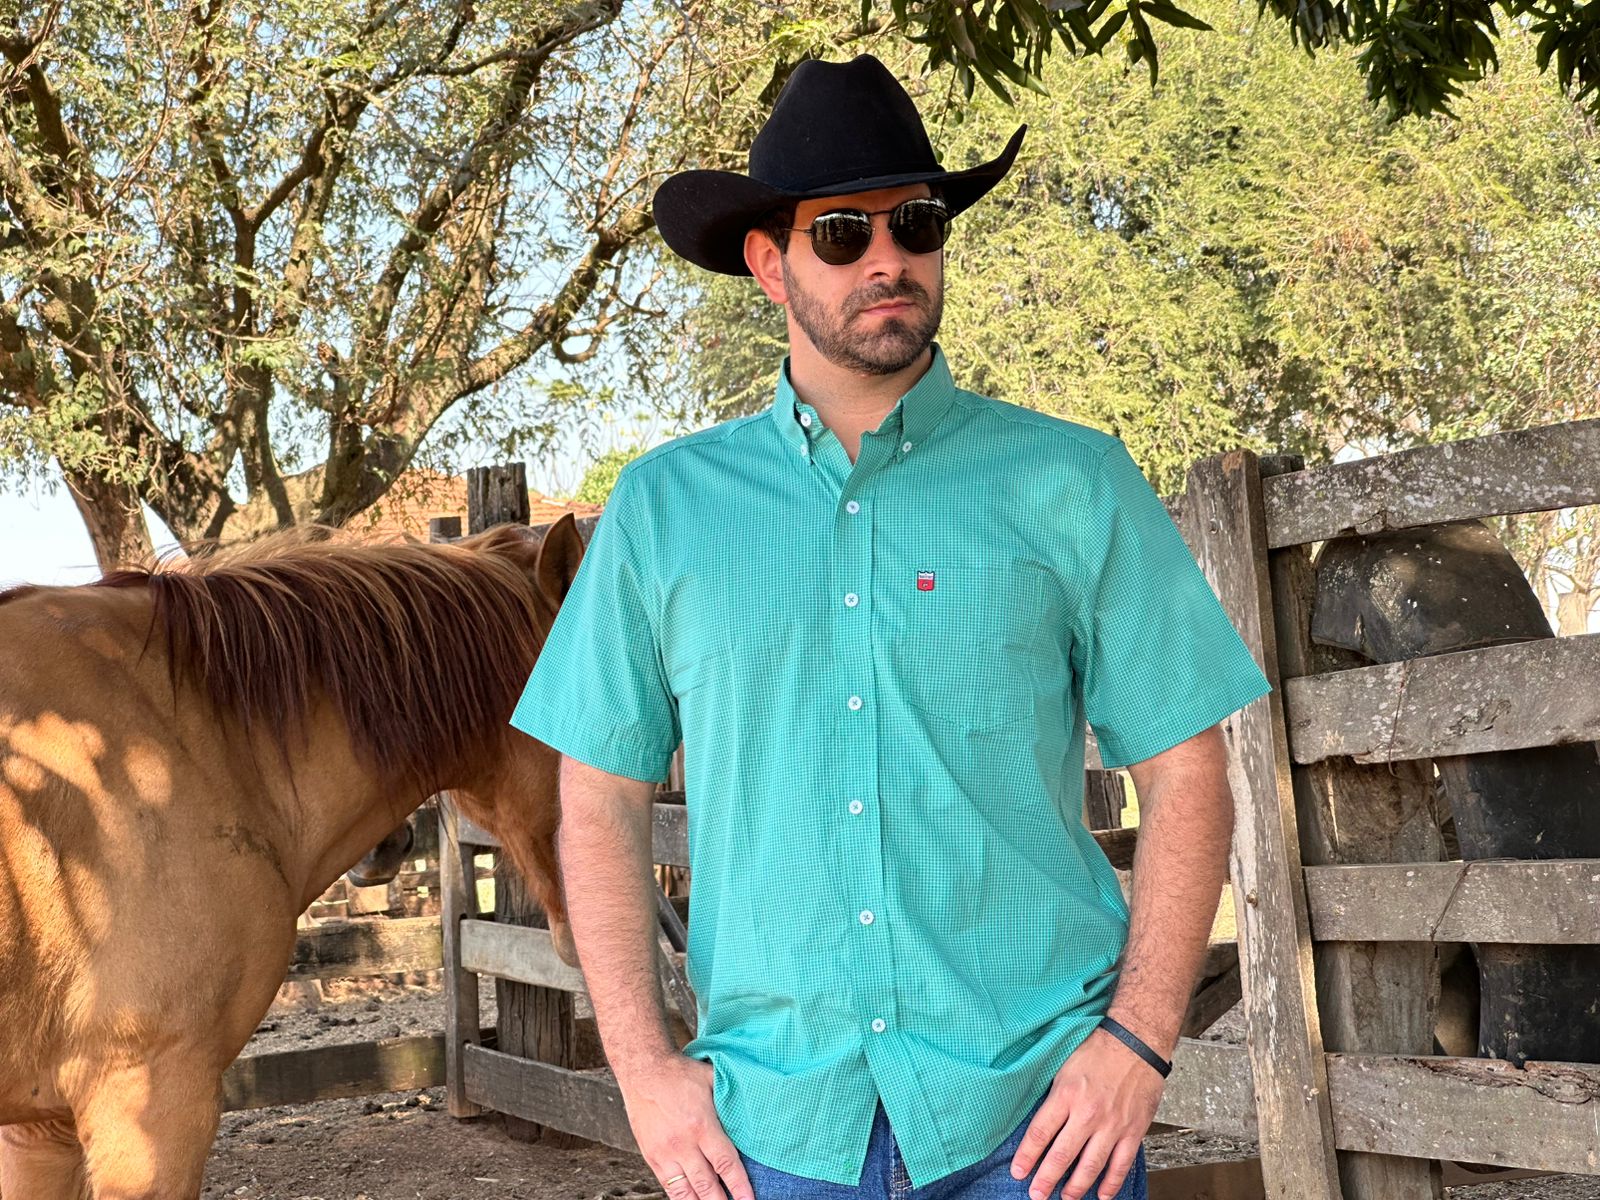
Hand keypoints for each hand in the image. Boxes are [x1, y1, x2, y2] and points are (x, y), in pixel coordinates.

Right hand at [616, 1054, 753, 1199]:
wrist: (643, 1070)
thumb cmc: (680, 1073)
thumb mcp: (712, 1080)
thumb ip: (731, 1099)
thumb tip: (754, 1108)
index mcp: (701, 1125)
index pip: (725, 1163)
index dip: (739, 1186)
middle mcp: (682, 1144)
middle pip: (707, 1185)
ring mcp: (665, 1153)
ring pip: (686, 1192)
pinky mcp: (652, 1157)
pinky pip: (668, 1186)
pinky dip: (682, 1198)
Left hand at [1008, 1026, 1164, 1199]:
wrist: (1137, 1042)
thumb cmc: (1098, 1050)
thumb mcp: (1064, 1067)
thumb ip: (1054, 1097)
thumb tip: (1040, 1123)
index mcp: (1066, 1094)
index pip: (1040, 1132)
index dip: (1027, 1156)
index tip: (1018, 1172)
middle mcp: (1087, 1113)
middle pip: (1061, 1155)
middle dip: (1046, 1179)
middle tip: (1036, 1194)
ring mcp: (1112, 1125)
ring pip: (1090, 1165)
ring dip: (1076, 1187)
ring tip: (1065, 1198)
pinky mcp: (1133, 1130)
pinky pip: (1120, 1164)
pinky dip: (1111, 1183)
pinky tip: (1102, 1194)